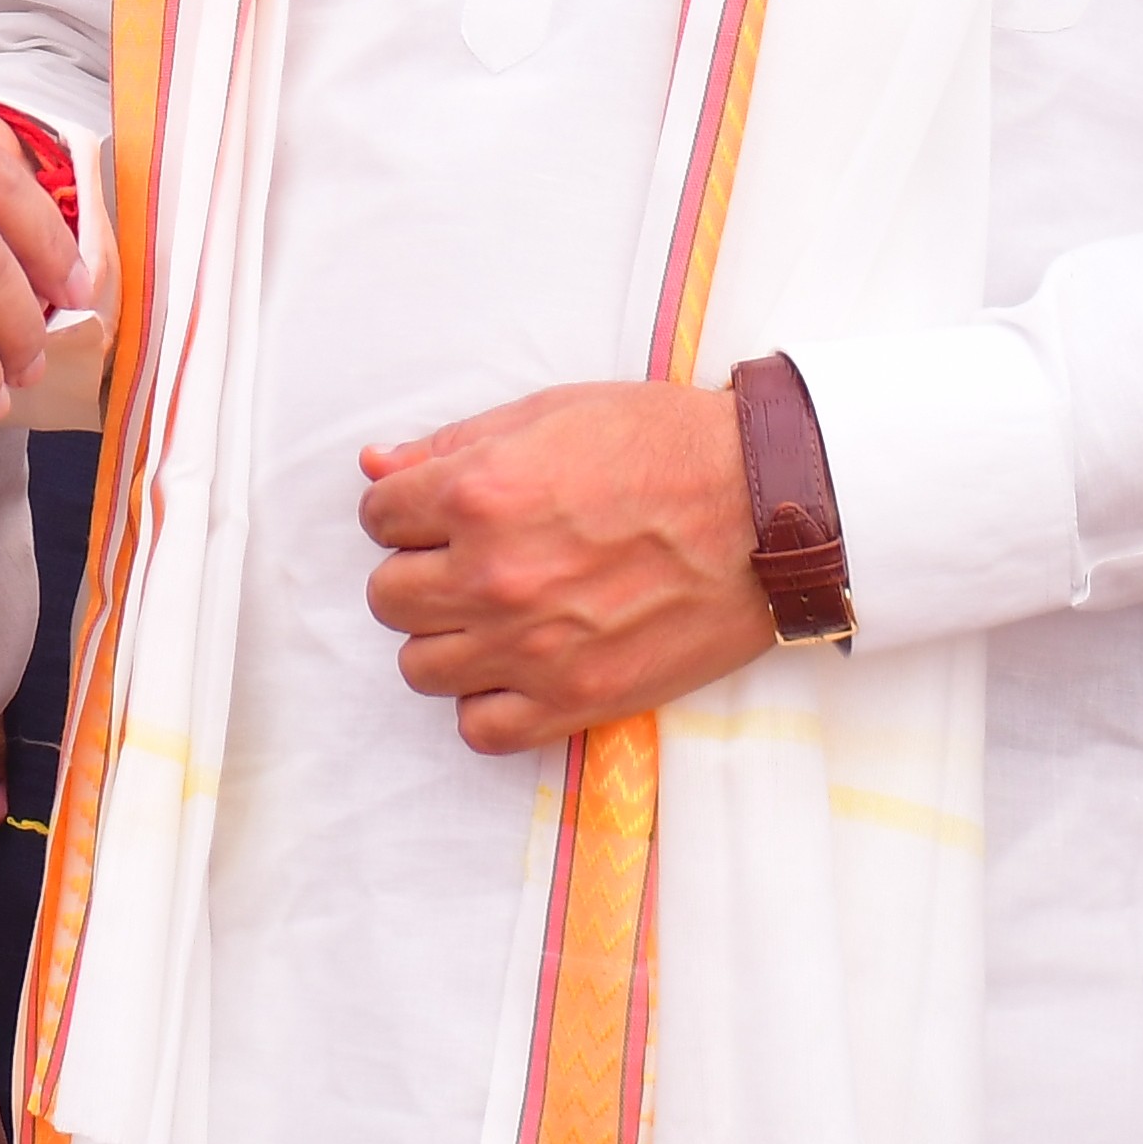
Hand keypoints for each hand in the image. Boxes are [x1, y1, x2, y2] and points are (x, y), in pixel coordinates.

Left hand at [357, 381, 773, 755]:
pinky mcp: (578, 698)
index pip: (378, 517)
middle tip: (466, 560)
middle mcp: (494, 574)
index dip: (405, 511)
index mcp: (481, 492)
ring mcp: (533, 645)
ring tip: (492, 613)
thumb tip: (376, 465)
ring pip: (420, 667)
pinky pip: (480, 729)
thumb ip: (452, 444)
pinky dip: (486, 703)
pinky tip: (514, 666)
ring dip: (445, 639)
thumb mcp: (551, 414)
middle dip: (418, 573)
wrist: (766, 506)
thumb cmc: (664, 445)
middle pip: (389, 597)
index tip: (437, 514)